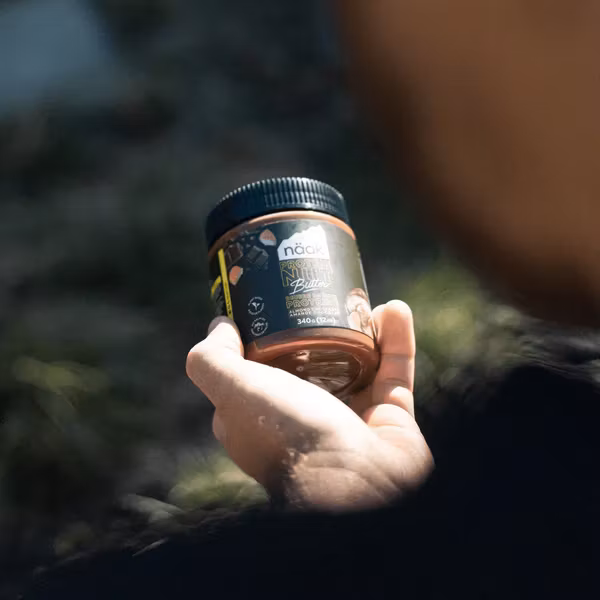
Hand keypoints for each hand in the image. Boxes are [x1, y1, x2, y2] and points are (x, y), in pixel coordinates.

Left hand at [186, 301, 432, 511]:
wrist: (358, 482)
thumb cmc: (290, 436)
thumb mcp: (234, 393)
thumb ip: (212, 361)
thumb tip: (217, 327)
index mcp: (263, 418)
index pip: (255, 372)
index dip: (260, 338)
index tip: (270, 303)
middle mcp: (303, 420)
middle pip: (310, 362)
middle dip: (318, 327)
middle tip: (324, 292)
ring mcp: (348, 420)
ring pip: (355, 365)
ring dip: (362, 329)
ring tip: (362, 298)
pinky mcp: (388, 419)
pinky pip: (393, 373)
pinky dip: (395, 342)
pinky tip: (396, 310)